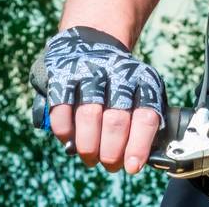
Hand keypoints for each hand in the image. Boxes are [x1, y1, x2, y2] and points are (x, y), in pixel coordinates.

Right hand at [32, 26, 165, 173]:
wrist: (92, 41)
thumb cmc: (119, 80)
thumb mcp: (139, 92)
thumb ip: (140, 120)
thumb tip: (139, 157)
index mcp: (143, 81)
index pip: (146, 116)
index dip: (139, 145)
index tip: (132, 166)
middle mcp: (118, 76)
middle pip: (116, 120)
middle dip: (112, 151)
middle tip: (109, 164)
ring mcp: (89, 75)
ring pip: (89, 116)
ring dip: (89, 145)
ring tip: (90, 158)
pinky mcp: (63, 77)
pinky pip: (61, 110)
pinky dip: (65, 131)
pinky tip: (70, 140)